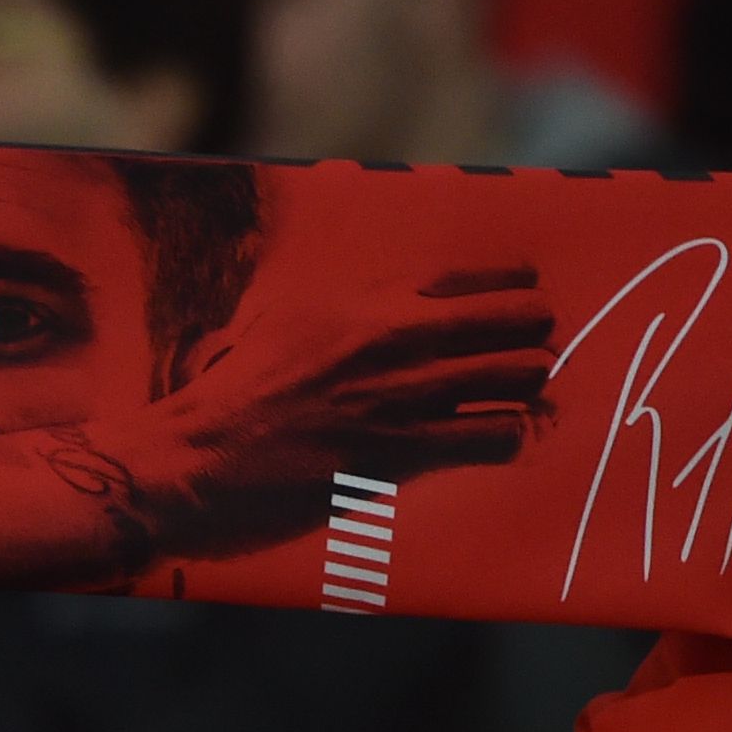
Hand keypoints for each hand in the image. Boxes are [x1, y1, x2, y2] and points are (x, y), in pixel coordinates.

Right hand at [102, 255, 556, 552]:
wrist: (199, 458)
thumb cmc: (234, 395)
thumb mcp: (288, 324)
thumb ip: (344, 311)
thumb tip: (385, 306)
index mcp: (364, 300)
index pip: (469, 274)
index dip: (511, 283)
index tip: (525, 292)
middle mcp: (394, 337)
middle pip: (512, 315)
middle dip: (532, 330)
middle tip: (530, 346)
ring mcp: (404, 395)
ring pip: (517, 373)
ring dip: (524, 384)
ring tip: (515, 393)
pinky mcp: (405, 452)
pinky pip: (494, 434)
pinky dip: (505, 434)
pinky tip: (492, 437)